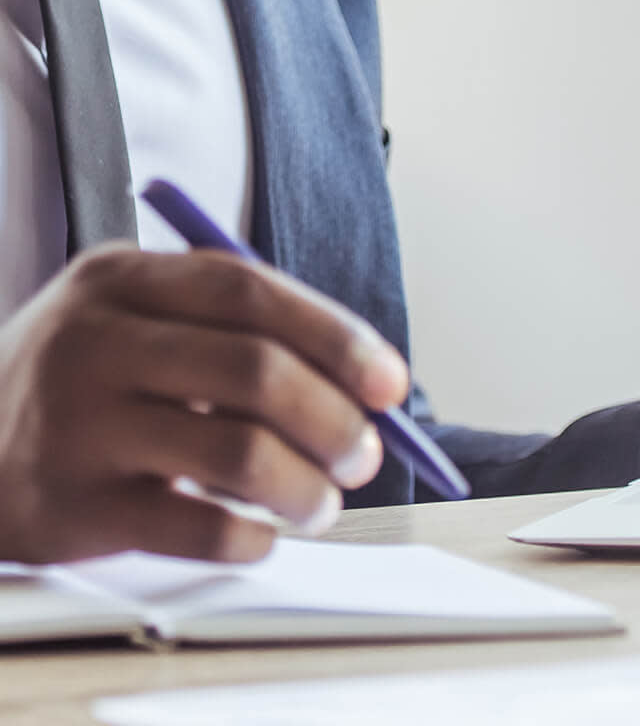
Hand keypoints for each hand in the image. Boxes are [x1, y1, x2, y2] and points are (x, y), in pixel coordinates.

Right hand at [0, 246, 409, 563]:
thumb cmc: (89, 379)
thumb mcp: (139, 319)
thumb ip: (242, 332)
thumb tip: (370, 384)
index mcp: (120, 280)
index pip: (251, 292)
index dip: (337, 337)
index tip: (390, 383)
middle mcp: (92, 343)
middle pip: (256, 372)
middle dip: (335, 420)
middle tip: (365, 455)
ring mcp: (76, 426)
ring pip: (239, 455)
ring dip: (307, 486)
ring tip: (323, 502)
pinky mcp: (72, 507)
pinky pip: (198, 529)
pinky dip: (253, 537)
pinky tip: (261, 533)